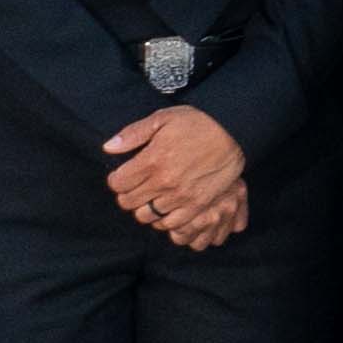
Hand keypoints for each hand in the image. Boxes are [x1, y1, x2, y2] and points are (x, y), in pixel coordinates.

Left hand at [99, 105, 251, 246]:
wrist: (233, 131)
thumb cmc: (197, 122)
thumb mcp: (162, 118)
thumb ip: (133, 133)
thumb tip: (109, 147)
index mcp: (152, 160)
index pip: (117, 184)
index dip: (117, 179)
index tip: (124, 175)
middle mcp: (164, 182)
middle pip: (128, 203)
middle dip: (128, 194)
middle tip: (138, 186)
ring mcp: (181, 196)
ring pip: (147, 216)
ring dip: (146, 207)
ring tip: (153, 197)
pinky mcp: (198, 205)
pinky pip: (171, 224)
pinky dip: (165, 219)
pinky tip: (168, 207)